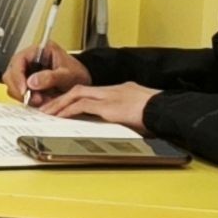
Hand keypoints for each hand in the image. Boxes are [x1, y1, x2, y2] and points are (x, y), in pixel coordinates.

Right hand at [7, 41, 89, 104]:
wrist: (82, 82)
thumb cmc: (77, 73)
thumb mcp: (68, 74)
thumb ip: (51, 77)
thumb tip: (32, 82)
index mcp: (38, 51)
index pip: (18, 61)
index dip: (18, 76)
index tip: (24, 91)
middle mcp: (29, 61)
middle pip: (11, 74)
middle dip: (21, 90)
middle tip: (35, 99)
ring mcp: (27, 73)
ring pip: (14, 86)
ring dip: (25, 97)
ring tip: (42, 100)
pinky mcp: (27, 84)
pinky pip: (20, 93)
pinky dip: (28, 100)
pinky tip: (42, 101)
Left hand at [40, 81, 155, 131]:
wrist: (169, 110)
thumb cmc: (161, 114)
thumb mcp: (143, 115)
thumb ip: (131, 118)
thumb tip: (129, 128)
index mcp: (122, 91)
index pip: (93, 91)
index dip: (75, 98)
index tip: (65, 106)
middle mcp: (114, 90)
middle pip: (80, 89)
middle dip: (62, 98)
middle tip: (48, 108)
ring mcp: (111, 96)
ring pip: (77, 94)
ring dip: (60, 104)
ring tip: (48, 113)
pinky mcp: (110, 106)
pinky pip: (83, 105)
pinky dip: (69, 110)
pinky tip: (60, 117)